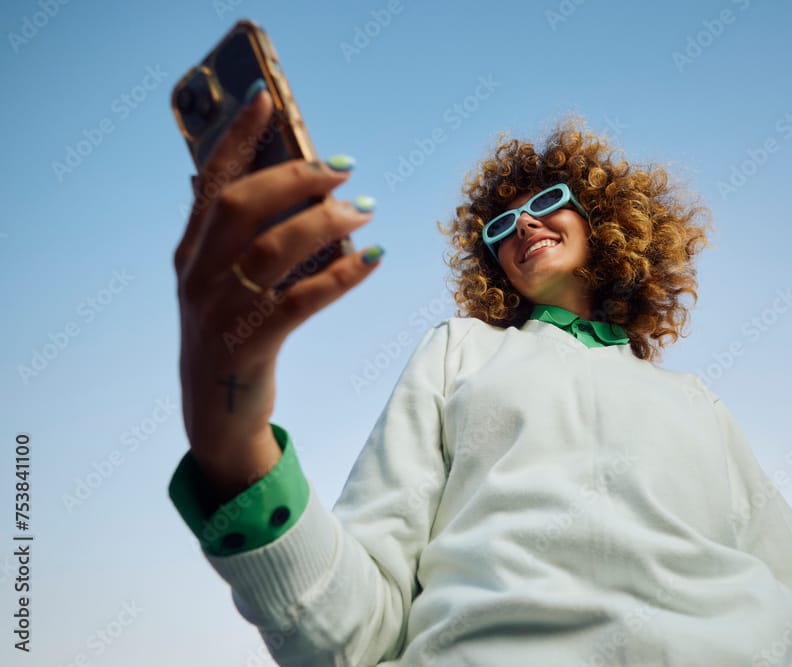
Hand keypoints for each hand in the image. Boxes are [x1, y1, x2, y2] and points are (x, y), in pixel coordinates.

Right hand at [172, 86, 382, 500]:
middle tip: (342, 167)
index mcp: (190, 252)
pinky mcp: (251, 345)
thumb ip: (230, 237)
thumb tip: (257, 183)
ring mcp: (220, 312)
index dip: (237, 137)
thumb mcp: (216, 283)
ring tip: (365, 208)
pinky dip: (342, 275)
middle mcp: (199, 276)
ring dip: (325, 222)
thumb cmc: (229, 335)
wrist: (215, 413)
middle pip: (242, 207)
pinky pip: (303, 301)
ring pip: (273, 250)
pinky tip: (375, 257)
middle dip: (294, 178)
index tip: (265, 98)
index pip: (211, 181)